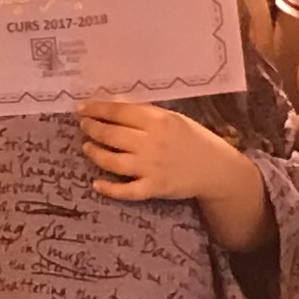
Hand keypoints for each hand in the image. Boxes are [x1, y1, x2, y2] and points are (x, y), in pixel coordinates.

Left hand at [81, 97, 239, 204]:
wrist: (215, 169)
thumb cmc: (193, 139)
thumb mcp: (173, 119)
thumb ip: (147, 115)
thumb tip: (115, 108)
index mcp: (158, 120)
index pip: (119, 112)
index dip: (97, 109)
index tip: (82, 108)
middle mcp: (152, 142)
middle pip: (112, 135)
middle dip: (92, 129)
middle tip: (84, 126)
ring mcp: (151, 167)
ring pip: (112, 161)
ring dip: (95, 153)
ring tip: (87, 147)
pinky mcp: (154, 188)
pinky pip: (126, 190)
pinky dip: (109, 188)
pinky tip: (96, 184)